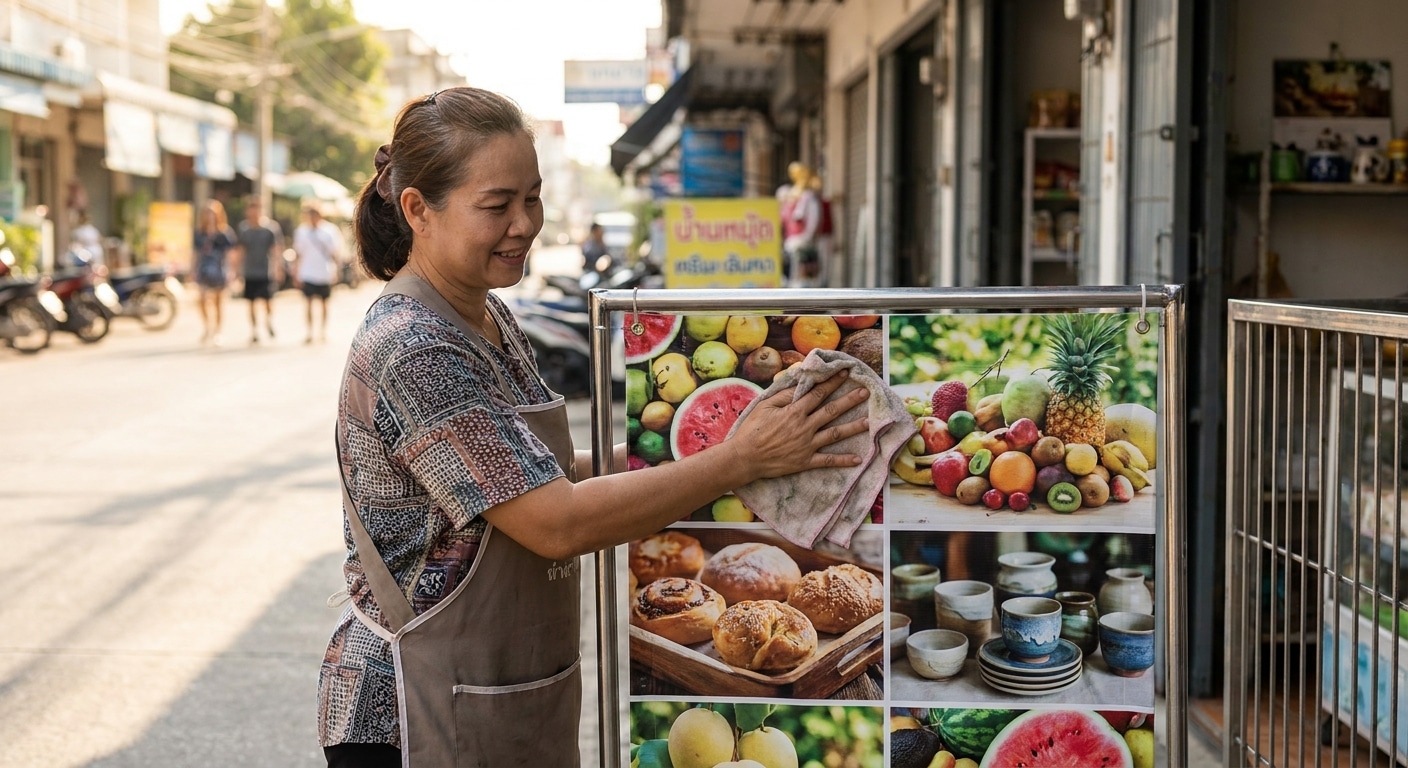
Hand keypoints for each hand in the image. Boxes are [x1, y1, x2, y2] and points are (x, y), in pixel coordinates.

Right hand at [727, 369, 870, 479]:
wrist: (745, 458)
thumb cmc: (752, 430)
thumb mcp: (765, 406)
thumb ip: (784, 395)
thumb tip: (800, 384)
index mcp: (794, 412)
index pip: (818, 393)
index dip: (832, 382)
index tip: (845, 373)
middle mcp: (804, 427)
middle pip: (832, 411)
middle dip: (850, 400)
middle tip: (865, 392)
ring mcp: (807, 445)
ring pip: (834, 434)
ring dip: (852, 427)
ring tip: (868, 422)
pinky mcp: (805, 461)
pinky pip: (828, 461)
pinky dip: (843, 460)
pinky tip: (858, 459)